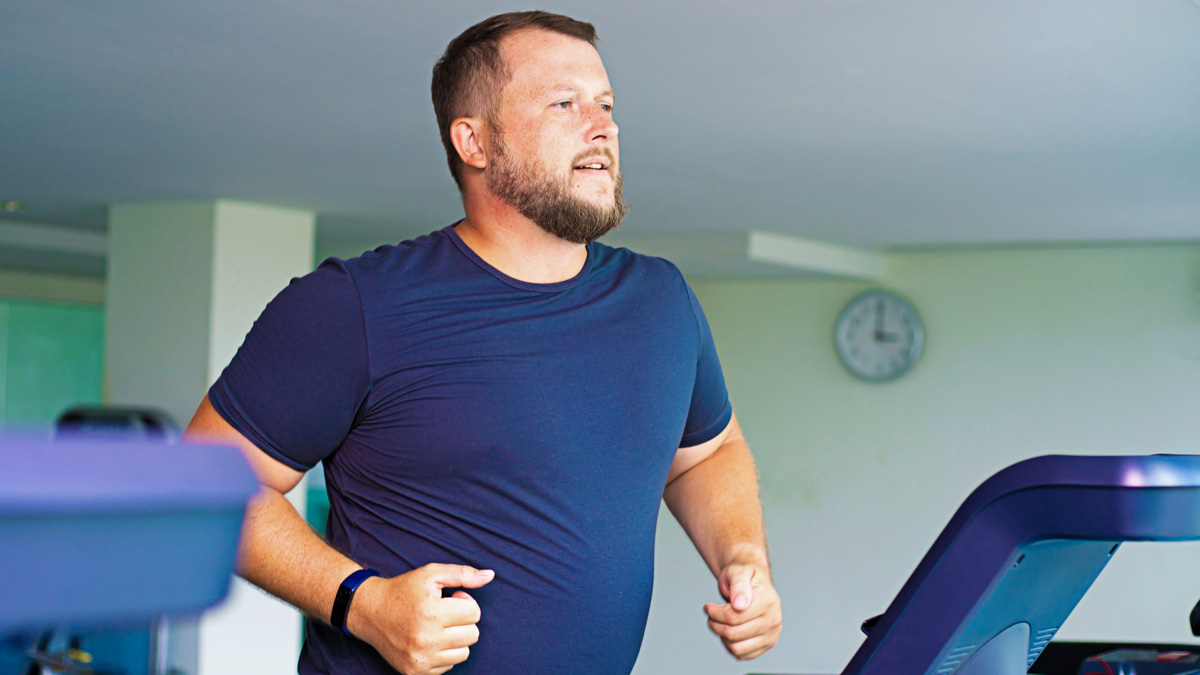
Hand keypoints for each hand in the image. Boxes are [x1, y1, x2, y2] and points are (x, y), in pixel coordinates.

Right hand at [347, 563, 494, 674]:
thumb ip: (462, 574)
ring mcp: (420, 659)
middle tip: (445, 612)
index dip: (465, 601)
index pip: (474, 613)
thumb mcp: (431, 574)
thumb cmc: (403, 590)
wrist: (370, 612)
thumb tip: (490, 575)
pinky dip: (444, 653)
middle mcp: (426, 639)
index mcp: (431, 613)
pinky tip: (430, 640)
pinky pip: (448, 666)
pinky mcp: (415, 672)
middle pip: (472, 634)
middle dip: (464, 621)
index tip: (451, 598)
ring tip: (439, 627)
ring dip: (456, 639)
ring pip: (464, 653)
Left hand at [703, 562, 781, 659]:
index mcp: (768, 602)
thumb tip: (739, 604)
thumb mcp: (738, 572)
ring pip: (736, 648)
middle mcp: (773, 620)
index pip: (733, 617)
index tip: (708, 606)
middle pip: (733, 633)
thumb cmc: (744, 575)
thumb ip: (739, 585)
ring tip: (718, 622)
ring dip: (721, 636)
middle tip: (711, 614)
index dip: (715, 613)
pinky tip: (728, 630)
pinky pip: (742, 655)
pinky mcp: (767, 645)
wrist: (755, 582)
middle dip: (715, 624)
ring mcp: (772, 635)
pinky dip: (730, 645)